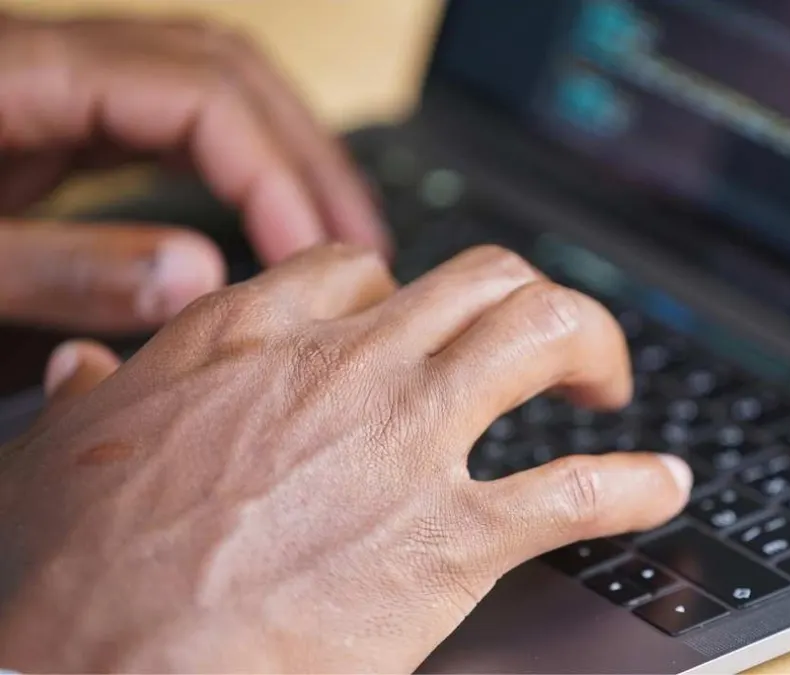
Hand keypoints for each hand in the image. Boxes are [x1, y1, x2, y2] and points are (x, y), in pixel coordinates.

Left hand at [0, 12, 388, 332]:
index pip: (202, 94)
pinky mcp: (60, 117)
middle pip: (229, 73)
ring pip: (215, 87)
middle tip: (362, 246)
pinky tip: (267, 211)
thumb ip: (65, 270)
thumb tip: (199, 277)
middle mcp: (53, 61)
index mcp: (19, 71)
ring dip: (289, 156)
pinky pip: (178, 118)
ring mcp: (60, 84)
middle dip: (310, 161)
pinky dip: (242, 163)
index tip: (311, 257)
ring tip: (335, 234)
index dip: (275, 176)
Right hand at [0, 244, 692, 672]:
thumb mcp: (55, 455)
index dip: (400, 294)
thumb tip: (88, 371)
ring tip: (608, 385)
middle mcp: (347, 369)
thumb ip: (95, 397)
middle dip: (528, 298)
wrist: (100, 671)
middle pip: (481, 278)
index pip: (359, 268)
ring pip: (543, 336)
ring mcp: (407, 444)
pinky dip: (636, 485)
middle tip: (546, 342)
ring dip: (595, 348)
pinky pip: (578, 489)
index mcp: (252, 338)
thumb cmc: (69, 576)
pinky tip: (661, 487)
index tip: (414, 328)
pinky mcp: (453, 540)